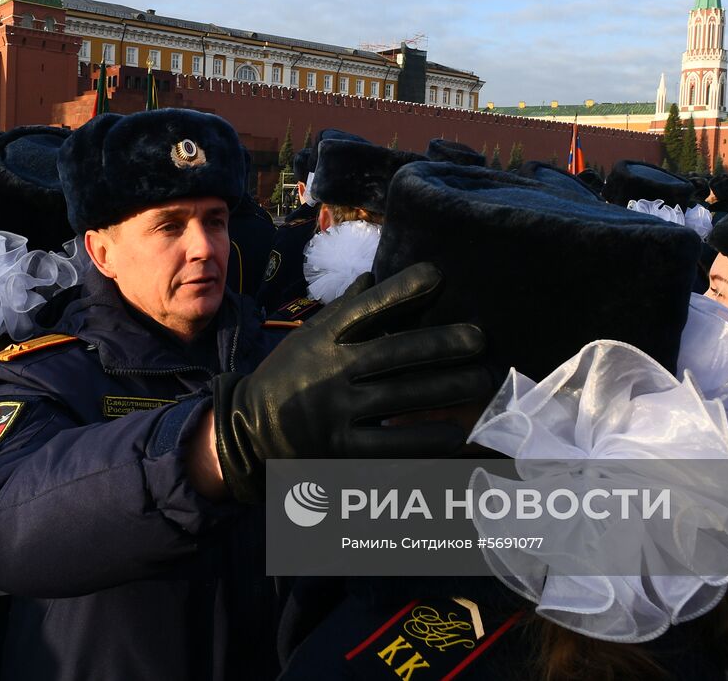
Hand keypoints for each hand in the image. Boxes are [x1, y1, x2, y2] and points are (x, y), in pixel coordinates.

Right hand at [212, 262, 487, 502]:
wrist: (246, 432)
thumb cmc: (288, 376)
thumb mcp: (307, 338)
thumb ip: (343, 311)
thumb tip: (374, 276)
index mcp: (322, 338)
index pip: (364, 309)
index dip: (400, 290)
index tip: (437, 275)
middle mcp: (329, 372)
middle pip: (393, 354)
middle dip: (441, 344)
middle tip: (480, 339)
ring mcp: (335, 413)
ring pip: (399, 398)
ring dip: (445, 389)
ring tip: (481, 380)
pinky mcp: (340, 451)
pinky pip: (390, 446)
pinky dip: (424, 440)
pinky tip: (455, 436)